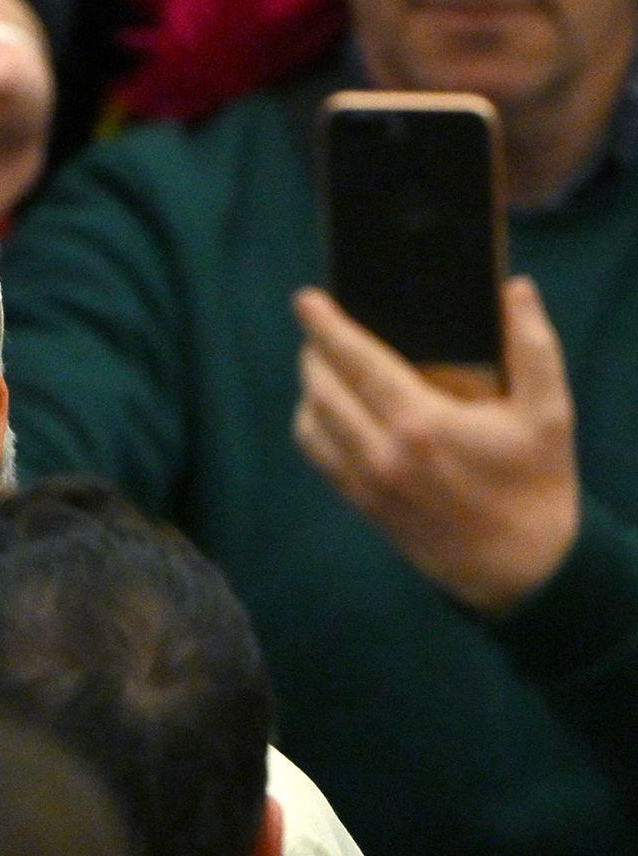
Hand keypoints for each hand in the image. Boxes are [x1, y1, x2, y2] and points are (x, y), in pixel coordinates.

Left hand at [292, 279, 580, 614]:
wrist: (521, 567)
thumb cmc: (537, 483)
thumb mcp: (549, 412)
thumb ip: (533, 345)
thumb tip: (514, 289)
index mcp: (421, 423)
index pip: (356, 362)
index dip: (326, 327)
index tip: (305, 300)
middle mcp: (381, 453)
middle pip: (321, 390)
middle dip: (313, 353)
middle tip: (317, 328)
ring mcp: (366, 483)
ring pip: (308, 426)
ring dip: (308, 391)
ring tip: (320, 366)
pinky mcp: (362, 505)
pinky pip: (318, 457)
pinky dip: (312, 426)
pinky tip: (326, 410)